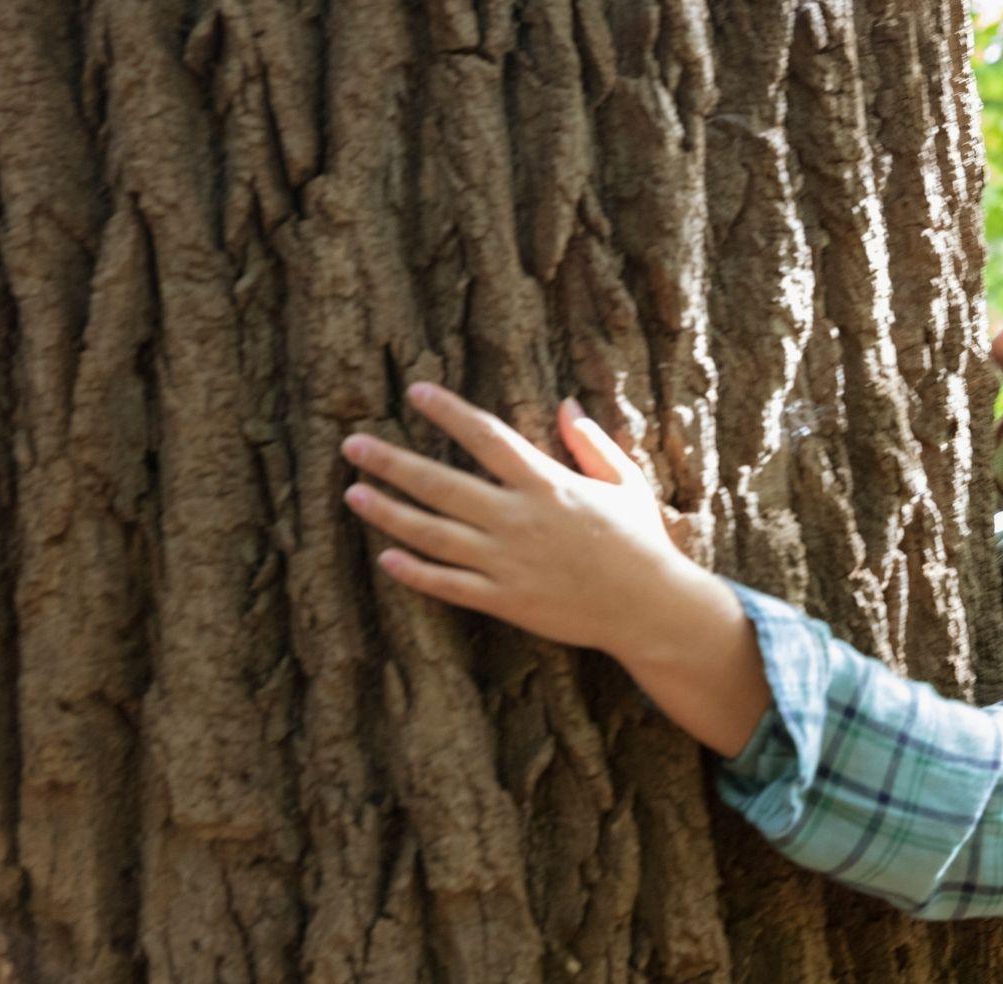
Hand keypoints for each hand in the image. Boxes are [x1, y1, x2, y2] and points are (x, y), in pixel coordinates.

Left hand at [339, 381, 692, 656]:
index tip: (416, 392)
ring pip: (433, 534)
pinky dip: (415, 572)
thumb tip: (565, 405)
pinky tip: (386, 557)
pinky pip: (449, 584)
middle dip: (391, 462)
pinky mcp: (505, 600)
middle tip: (352, 444)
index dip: (449, 412)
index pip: (487, 437)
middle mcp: (519, 520)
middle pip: (441, 484)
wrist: (650, 609)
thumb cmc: (640, 543)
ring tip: (352, 494)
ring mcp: (507, 562)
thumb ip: (591, 443)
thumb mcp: (625, 482)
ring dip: (388, 512)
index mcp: (548, 484)